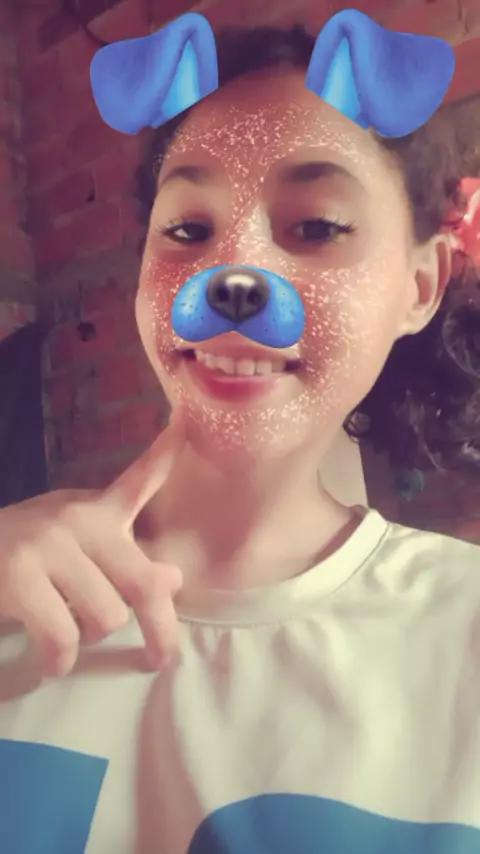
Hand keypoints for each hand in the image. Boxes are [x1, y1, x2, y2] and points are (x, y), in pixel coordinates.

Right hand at [0, 409, 187, 677]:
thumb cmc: (19, 558)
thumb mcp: (72, 548)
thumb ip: (121, 561)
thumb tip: (173, 579)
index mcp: (94, 510)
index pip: (138, 481)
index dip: (165, 455)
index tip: (187, 426)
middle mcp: (77, 520)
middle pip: (142, 581)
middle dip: (160, 629)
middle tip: (161, 659)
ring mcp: (48, 545)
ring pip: (107, 615)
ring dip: (90, 638)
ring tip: (69, 634)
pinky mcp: (21, 576)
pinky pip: (63, 636)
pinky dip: (59, 660)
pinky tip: (51, 662)